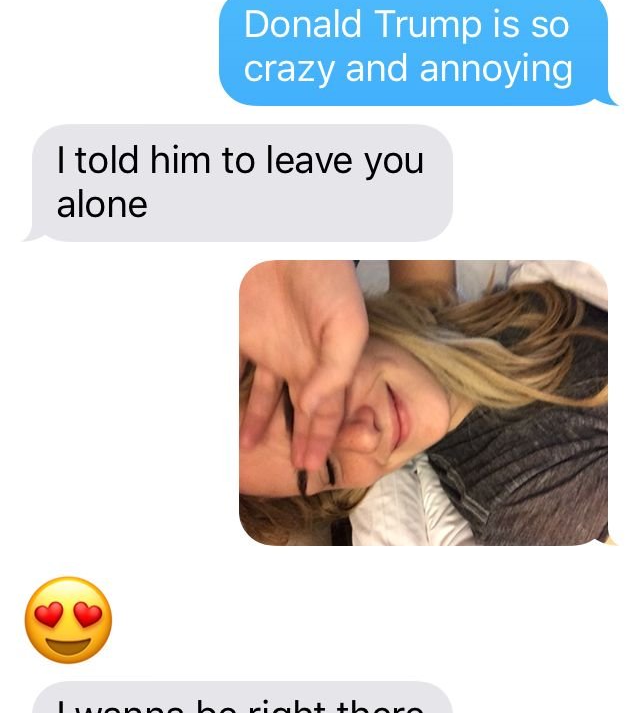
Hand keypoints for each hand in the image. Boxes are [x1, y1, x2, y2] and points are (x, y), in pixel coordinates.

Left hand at [240, 261, 367, 470]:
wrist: (288, 243)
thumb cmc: (326, 276)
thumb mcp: (346, 326)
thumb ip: (335, 372)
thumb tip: (315, 409)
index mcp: (328, 360)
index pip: (328, 410)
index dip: (323, 439)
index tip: (313, 467)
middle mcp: (300, 359)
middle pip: (299, 409)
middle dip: (298, 439)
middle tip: (293, 469)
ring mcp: (270, 348)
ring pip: (262, 396)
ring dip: (255, 422)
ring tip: (247, 449)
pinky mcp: (242, 335)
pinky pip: (233, 373)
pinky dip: (228, 394)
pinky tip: (223, 414)